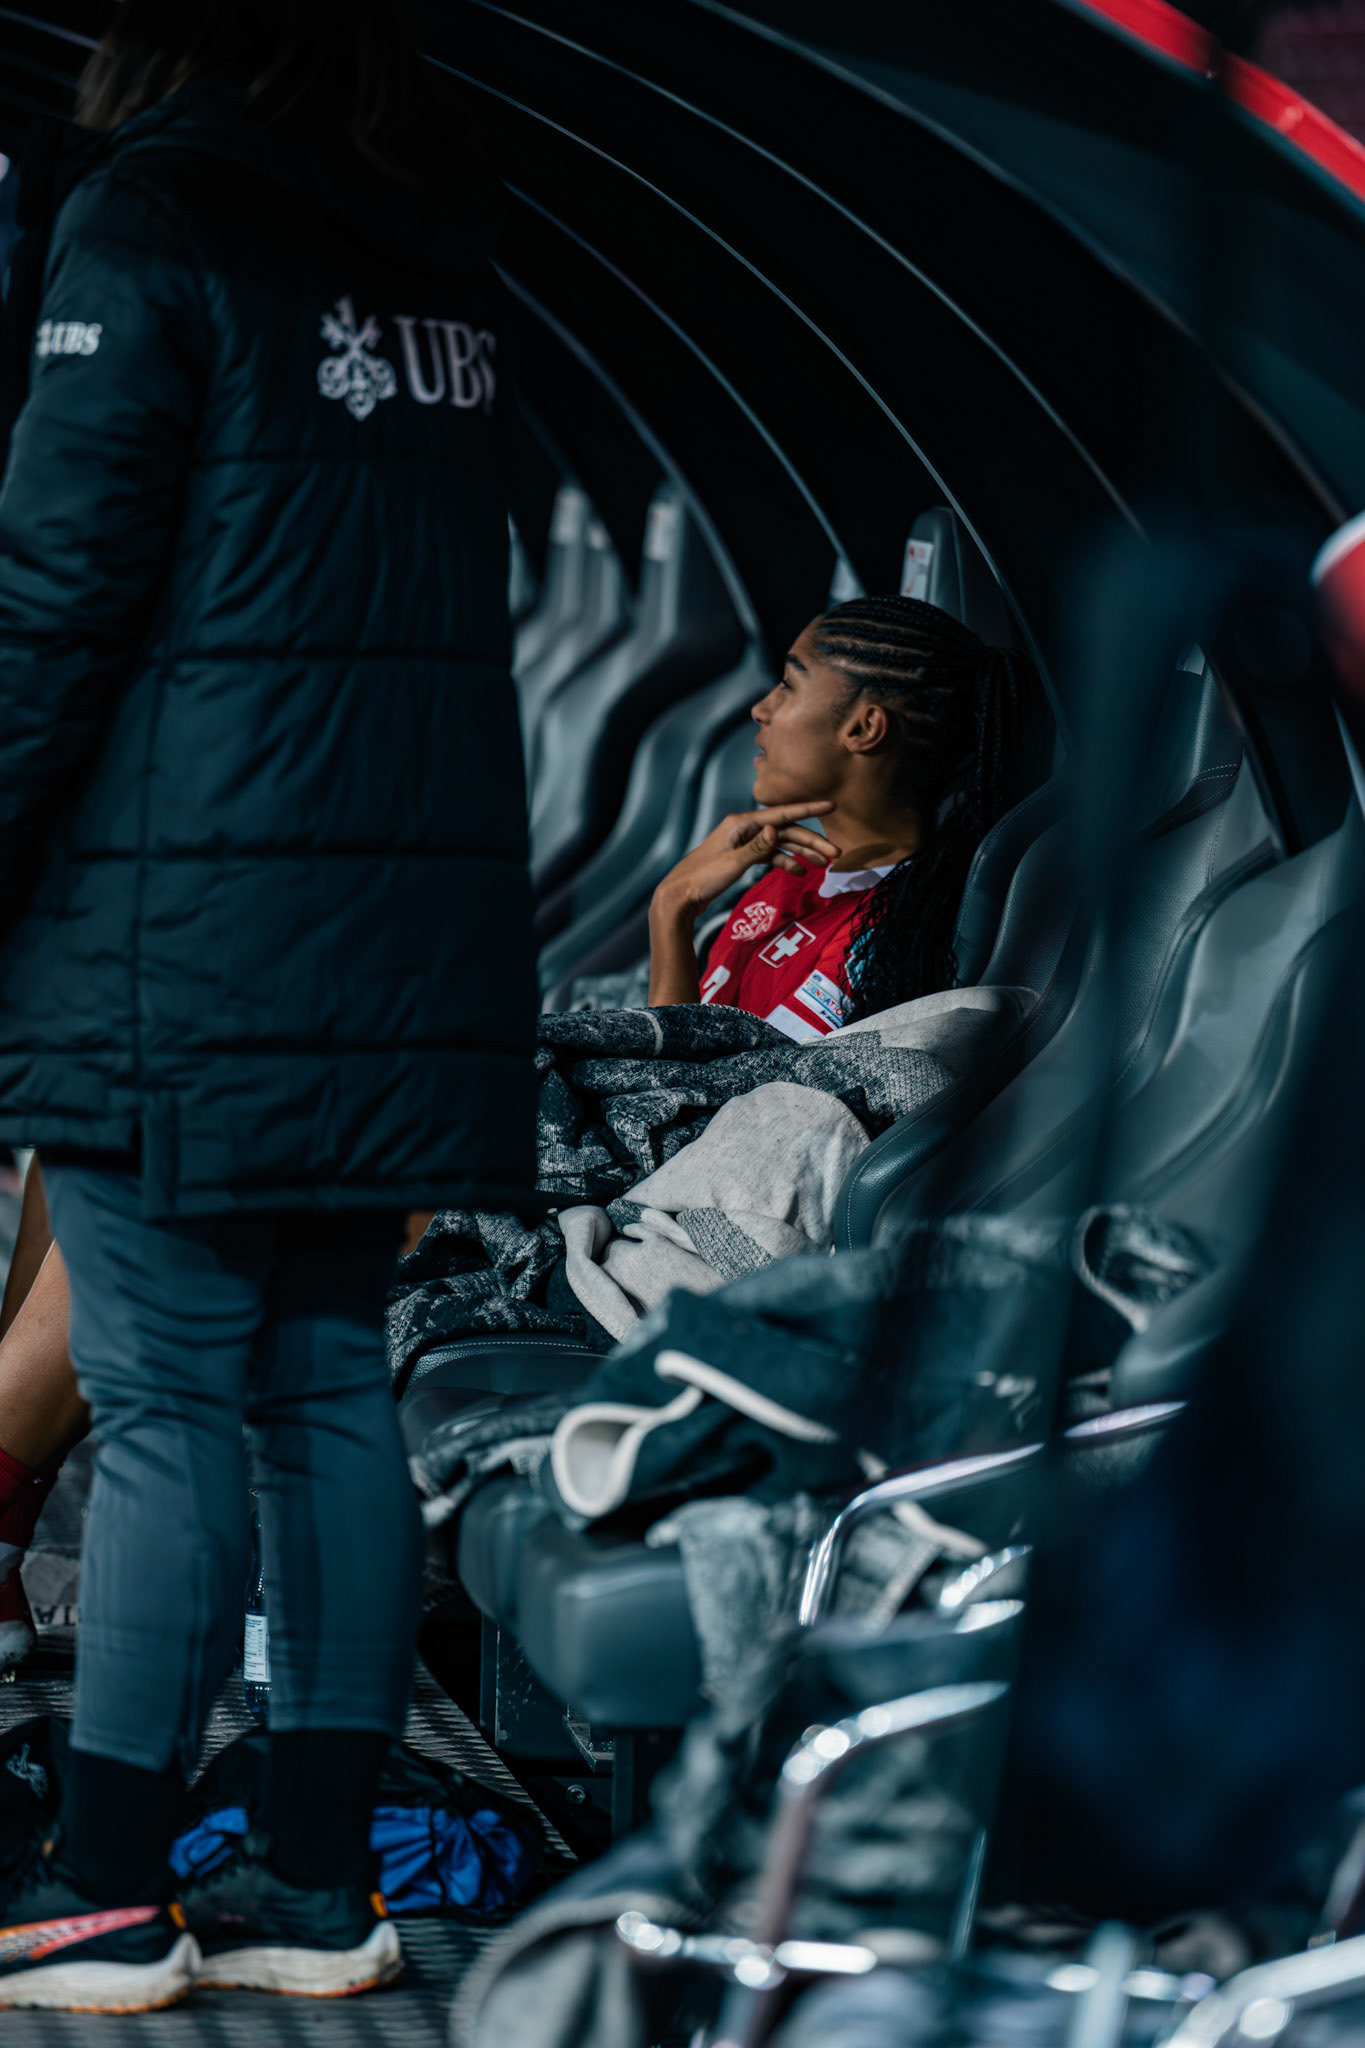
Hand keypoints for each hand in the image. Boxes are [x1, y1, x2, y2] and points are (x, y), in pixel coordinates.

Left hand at [653, 803, 838, 919]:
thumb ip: (756, 848)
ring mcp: (743, 842)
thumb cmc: (701, 879)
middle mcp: (744, 829)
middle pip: (785, 831)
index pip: (781, 815)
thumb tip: (775, 830)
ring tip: (823, 864)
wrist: (680, 897)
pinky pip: (770, 855)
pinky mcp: (742, 856)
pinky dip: (785, 862)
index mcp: (740, 824)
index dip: (808, 810)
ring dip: (801, 853)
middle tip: (835, 854)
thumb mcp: (731, 864)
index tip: (830, 807)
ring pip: (780, 844)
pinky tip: (799, 871)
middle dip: (811, 842)